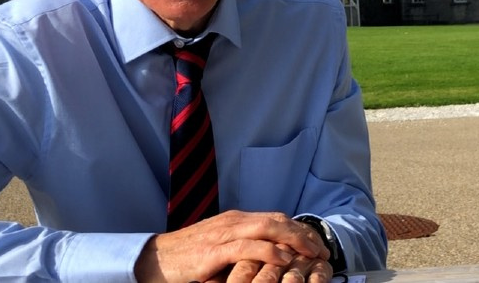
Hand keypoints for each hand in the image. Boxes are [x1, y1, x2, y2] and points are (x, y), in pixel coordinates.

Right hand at [134, 210, 329, 282]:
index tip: (317, 244)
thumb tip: (272, 259)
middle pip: (277, 221)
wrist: (155, 259)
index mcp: (236, 220)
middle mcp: (233, 222)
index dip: (299, 230)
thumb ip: (243, 248)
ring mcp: (223, 234)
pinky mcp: (213, 252)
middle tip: (322, 250)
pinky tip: (283, 259)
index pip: (276, 218)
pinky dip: (268, 251)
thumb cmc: (188, 257)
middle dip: (303, 234)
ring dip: (293, 241)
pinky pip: (246, 247)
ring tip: (311, 254)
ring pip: (267, 229)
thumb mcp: (221, 248)